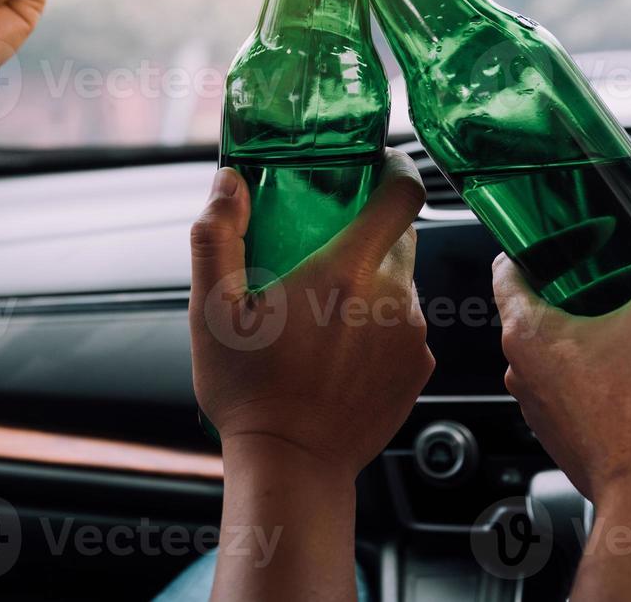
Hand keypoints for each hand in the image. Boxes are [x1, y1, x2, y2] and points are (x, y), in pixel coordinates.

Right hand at [189, 148, 434, 482]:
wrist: (292, 467)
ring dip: (370, 283)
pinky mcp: (419, 369)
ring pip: (401, 282)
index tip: (373, 164)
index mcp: (348, 272)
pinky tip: (338, 349)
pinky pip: (406, 325)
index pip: (403, 194)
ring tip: (321, 312)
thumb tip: (229, 182)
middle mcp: (394, 298)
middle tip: (321, 248)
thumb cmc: (249, 391)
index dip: (394, 169)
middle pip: (398, 237)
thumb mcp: (211, 310)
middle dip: (365, 232)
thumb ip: (217, 235)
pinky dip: (379, 324)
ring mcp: (413, 336)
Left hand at [494, 204, 630, 516]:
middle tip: (624, 268)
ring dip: (598, 327)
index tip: (573, 231)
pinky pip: (581, 385)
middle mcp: (524, 370)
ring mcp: (545, 406)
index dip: (540, 240)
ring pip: (562, 347)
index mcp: (529, 332)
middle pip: (540, 304)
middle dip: (581, 282)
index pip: (508, 266)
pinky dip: (608, 368)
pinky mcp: (573, 434)